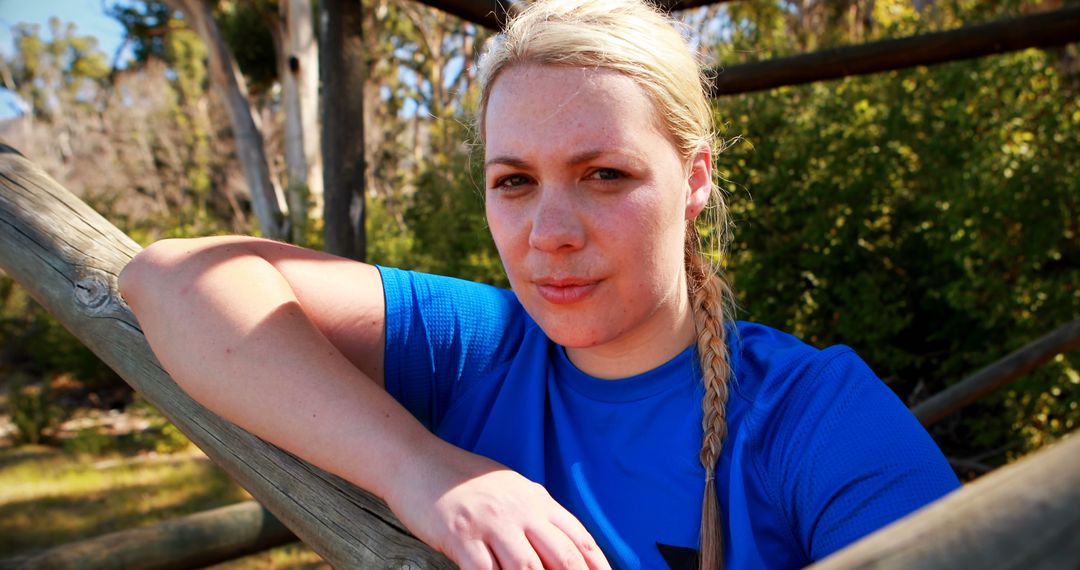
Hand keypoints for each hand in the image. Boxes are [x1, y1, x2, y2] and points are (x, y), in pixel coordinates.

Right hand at [387, 439, 611, 569]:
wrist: (418, 461)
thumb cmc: (464, 479)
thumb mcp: (511, 490)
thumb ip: (536, 516)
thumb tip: (562, 549)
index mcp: (537, 499)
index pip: (579, 538)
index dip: (598, 566)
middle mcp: (520, 511)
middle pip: (562, 557)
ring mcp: (491, 524)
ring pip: (528, 568)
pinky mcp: (461, 536)